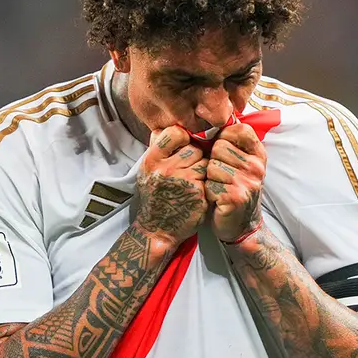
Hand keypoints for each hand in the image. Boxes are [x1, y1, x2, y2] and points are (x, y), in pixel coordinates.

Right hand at [135, 126, 209, 245]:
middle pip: (194, 148)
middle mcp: (166, 168)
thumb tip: (162, 128)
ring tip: (192, 181)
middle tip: (188, 170)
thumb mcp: (148, 171)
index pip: (175, 133)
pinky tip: (198, 191)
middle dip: (195, 157)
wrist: (157, 229)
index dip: (183, 138)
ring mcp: (183, 180)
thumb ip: (157, 149)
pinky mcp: (197, 192)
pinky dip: (207, 182)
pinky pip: (210, 177)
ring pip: (205, 161)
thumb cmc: (155, 198)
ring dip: (203, 170)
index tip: (184, 148)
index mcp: (152, 160)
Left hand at [205, 123, 266, 242]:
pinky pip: (209, 183)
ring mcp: (248, 182)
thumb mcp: (242, 164)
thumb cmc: (236, 190)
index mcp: (258, 154)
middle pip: (219, 147)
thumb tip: (213, 117)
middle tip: (221, 176)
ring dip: (209, 178)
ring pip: (212, 165)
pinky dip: (208, 192)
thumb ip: (233, 144)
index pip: (238, 129)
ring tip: (219, 187)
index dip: (223, 138)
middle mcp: (257, 166)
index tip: (223, 152)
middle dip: (213, 161)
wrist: (242, 226)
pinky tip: (217, 198)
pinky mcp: (236, 197)